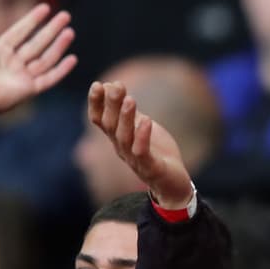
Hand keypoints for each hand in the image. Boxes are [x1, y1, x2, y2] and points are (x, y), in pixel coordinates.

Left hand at [0, 2, 75, 116]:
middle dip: (51, 29)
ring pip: (46, 58)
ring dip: (58, 45)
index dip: (32, 20)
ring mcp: (23, 76)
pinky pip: (49, 78)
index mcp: (0, 51)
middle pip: (37, 43)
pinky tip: (72, 59)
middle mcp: (14, 63)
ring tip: (70, 32)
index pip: (20, 32)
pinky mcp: (29, 90)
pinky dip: (61, 70)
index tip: (46, 7)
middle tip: (65, 15)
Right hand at [86, 81, 193, 208]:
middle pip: (111, 125)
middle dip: (112, 104)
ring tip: (130, 99)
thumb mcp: (142, 127)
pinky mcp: (150, 168)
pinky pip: (142, 152)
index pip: (100, 119)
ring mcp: (134, 159)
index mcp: (117, 138)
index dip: (96, 103)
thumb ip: (129, 111)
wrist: (173, 184)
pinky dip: (142, 136)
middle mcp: (121, 148)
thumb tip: (113, 86)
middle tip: (116, 85)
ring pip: (124, 137)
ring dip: (126, 118)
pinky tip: (147, 121)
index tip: (97, 84)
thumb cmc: (157, 153)